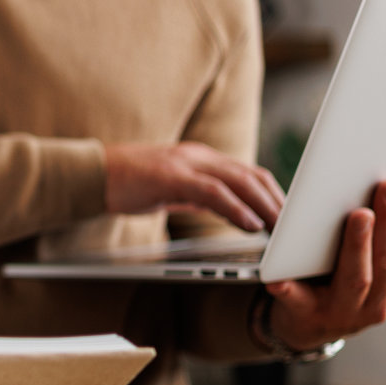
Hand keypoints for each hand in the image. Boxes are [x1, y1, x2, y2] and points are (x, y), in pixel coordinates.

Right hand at [103, 142, 283, 232]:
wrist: (90, 174)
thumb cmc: (127, 183)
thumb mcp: (170, 188)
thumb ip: (198, 194)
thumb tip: (226, 209)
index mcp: (199, 158)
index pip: (246, 172)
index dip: (271, 193)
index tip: (287, 215)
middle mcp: (197, 156)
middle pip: (251, 175)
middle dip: (277, 201)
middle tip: (294, 226)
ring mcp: (184, 164)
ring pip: (239, 181)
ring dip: (265, 206)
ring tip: (281, 228)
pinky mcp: (171, 177)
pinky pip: (213, 192)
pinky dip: (236, 208)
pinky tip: (250, 224)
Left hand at [264, 178, 385, 351]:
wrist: (306, 326)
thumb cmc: (346, 288)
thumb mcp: (383, 281)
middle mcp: (375, 306)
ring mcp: (340, 312)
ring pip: (356, 278)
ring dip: (359, 245)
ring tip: (360, 215)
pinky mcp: (304, 315)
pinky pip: (298, 300)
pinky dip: (289, 287)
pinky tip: (280, 275)